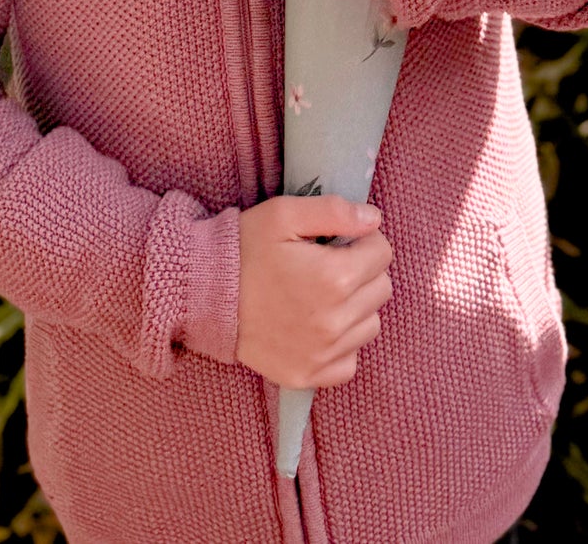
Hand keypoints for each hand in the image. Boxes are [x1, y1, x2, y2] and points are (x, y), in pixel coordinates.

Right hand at [235, 195, 393, 389]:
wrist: (204, 295)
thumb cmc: (245, 249)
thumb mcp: (284, 214)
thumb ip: (334, 211)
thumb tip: (374, 219)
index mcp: (333, 277)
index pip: (383, 253)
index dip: (365, 240)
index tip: (341, 240)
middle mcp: (334, 321)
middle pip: (382, 289)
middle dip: (364, 270)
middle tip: (331, 264)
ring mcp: (322, 354)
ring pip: (371, 325)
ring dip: (357, 307)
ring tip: (324, 294)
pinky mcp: (308, 375)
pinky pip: (350, 362)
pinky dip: (342, 344)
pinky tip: (318, 325)